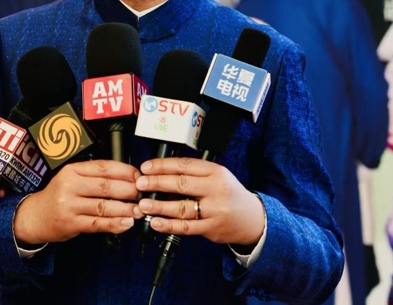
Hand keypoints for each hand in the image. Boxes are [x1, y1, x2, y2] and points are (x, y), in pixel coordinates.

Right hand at [13, 160, 141, 244]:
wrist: (35, 216)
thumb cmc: (58, 195)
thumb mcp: (72, 177)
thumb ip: (95, 176)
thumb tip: (127, 176)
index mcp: (72, 170)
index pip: (103, 167)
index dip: (125, 171)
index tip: (139, 176)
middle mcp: (70, 185)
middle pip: (106, 186)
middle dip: (129, 190)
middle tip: (142, 194)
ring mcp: (69, 205)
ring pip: (104, 206)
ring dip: (125, 209)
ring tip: (138, 210)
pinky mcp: (71, 223)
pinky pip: (97, 224)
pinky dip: (114, 224)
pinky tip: (126, 223)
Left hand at [133, 158, 264, 246]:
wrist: (252, 218)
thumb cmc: (229, 194)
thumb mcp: (217, 176)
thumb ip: (194, 173)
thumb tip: (161, 170)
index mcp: (216, 172)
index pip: (185, 165)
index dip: (162, 165)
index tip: (146, 167)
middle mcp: (216, 190)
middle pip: (181, 184)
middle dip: (157, 183)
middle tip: (140, 183)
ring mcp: (215, 210)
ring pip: (182, 207)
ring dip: (159, 206)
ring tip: (143, 204)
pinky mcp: (212, 228)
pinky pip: (186, 227)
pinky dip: (169, 225)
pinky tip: (156, 223)